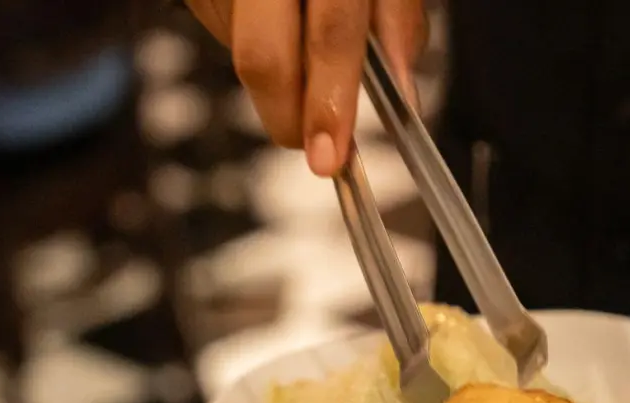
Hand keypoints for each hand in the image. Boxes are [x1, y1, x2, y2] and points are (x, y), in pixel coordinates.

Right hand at [185, 0, 427, 176]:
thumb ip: (398, 24)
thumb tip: (403, 97)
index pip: (331, 34)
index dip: (328, 101)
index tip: (330, 156)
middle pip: (261, 58)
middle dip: (289, 117)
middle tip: (312, 145)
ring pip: (241, 51)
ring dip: (279, 74)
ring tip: (300, 42)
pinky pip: (225, 30)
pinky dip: (257, 40)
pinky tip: (277, 18)